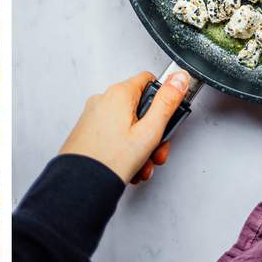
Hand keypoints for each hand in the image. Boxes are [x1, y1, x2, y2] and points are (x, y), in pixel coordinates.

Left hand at [59, 70, 190, 184]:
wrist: (82, 183)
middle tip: (156, 150)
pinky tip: (129, 167)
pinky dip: (125, 149)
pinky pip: (115, 134)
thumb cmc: (110, 159)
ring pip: (128, 125)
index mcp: (119, 94)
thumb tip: (179, 78)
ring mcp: (94, 116)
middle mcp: (104, 100)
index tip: (169, 116)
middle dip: (153, 132)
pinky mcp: (88, 131)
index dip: (164, 98)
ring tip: (141, 165)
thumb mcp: (150, 131)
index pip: (149, 81)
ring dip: (140, 146)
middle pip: (140, 108)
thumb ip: (167, 102)